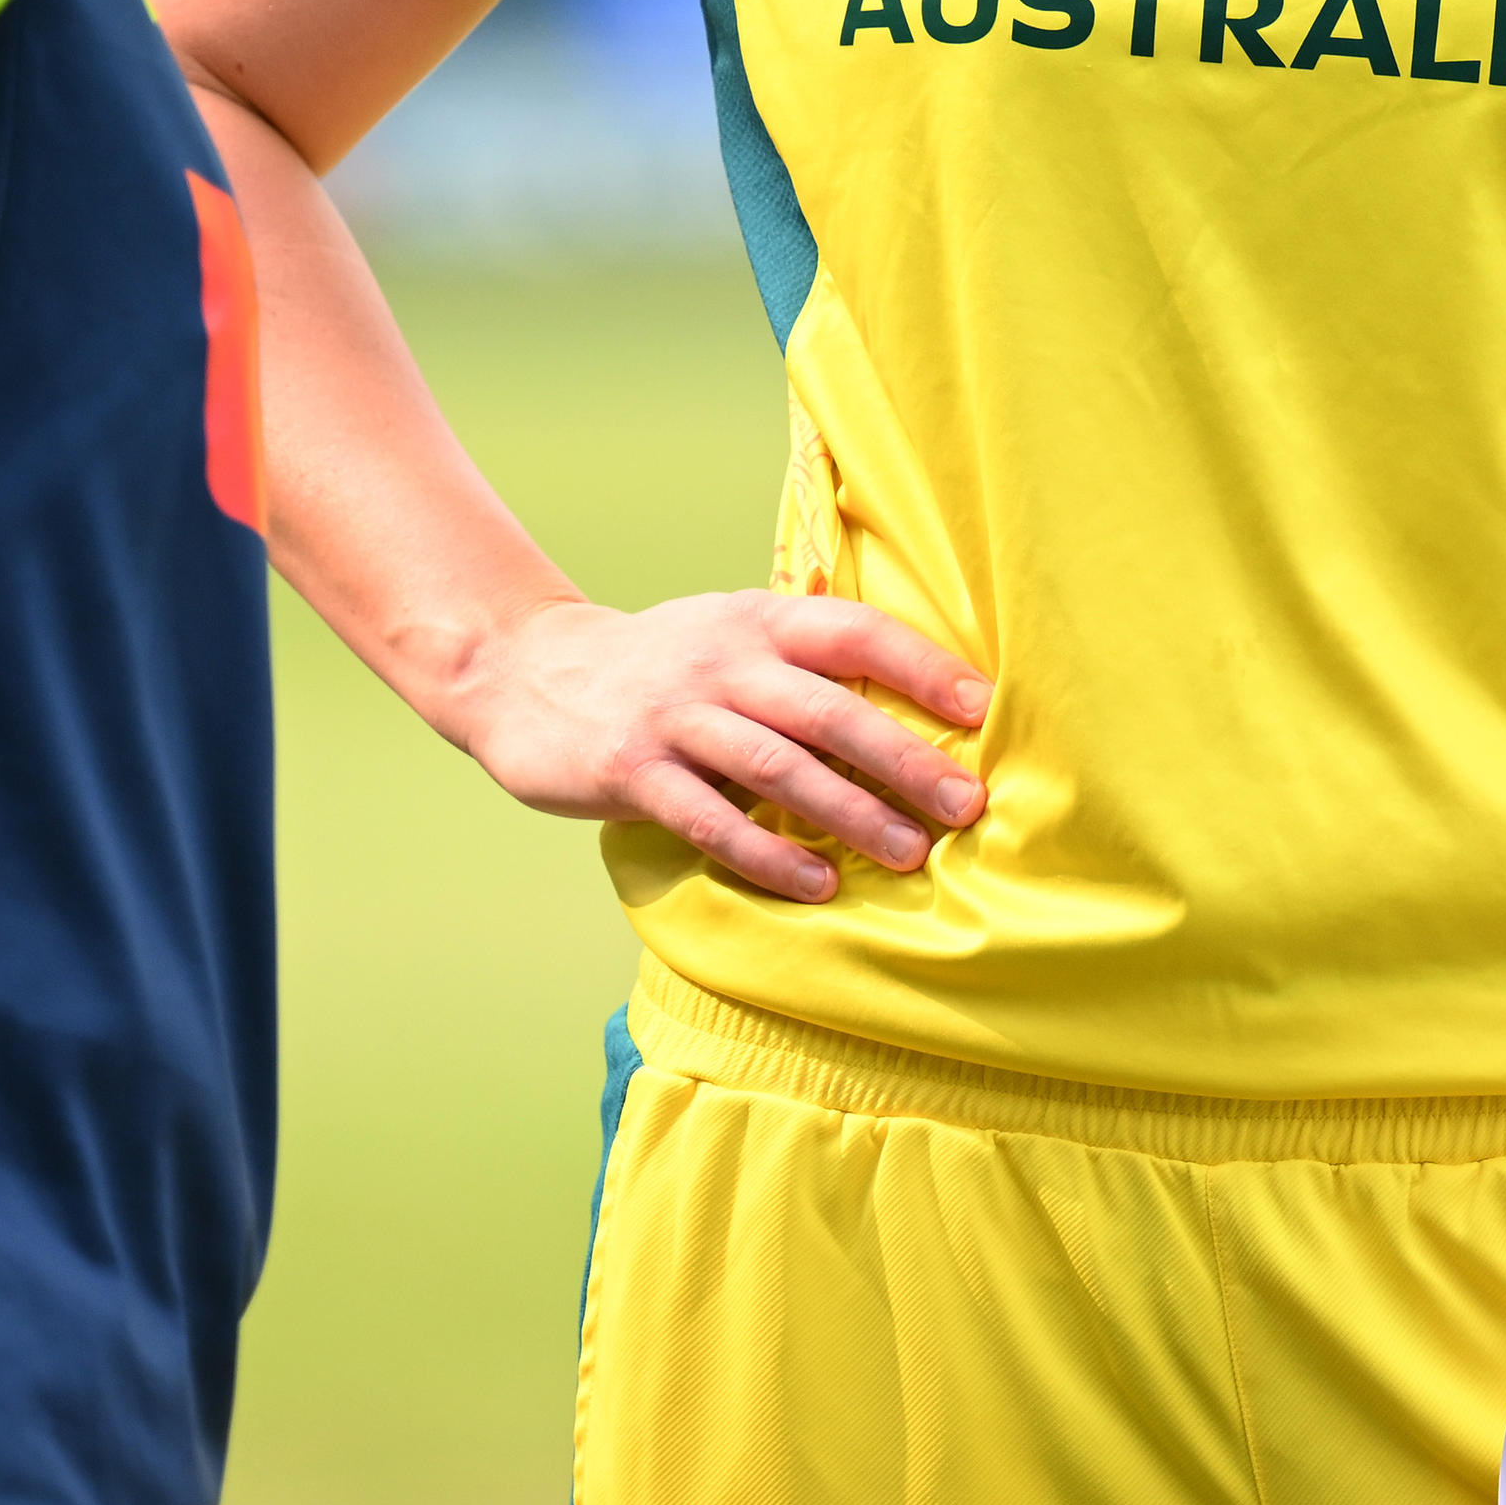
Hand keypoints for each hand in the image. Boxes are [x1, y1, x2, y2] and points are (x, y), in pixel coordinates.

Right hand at [440, 593, 991, 902]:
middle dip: (906, 760)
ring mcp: (675, 717)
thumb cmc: (657, 662)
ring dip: (851, 813)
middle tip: (968, 808)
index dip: (920, 666)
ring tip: (911, 855)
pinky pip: (712, 818)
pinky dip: (769, 854)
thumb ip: (804, 648)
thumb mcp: (728, 628)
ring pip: (778, 768)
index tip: (983, 708)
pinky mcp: (632, 771)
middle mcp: (722, 662)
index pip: (853, 633)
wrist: (522, 671)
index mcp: (757, 621)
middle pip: (829, 711)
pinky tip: (818, 884)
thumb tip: (918, 675)